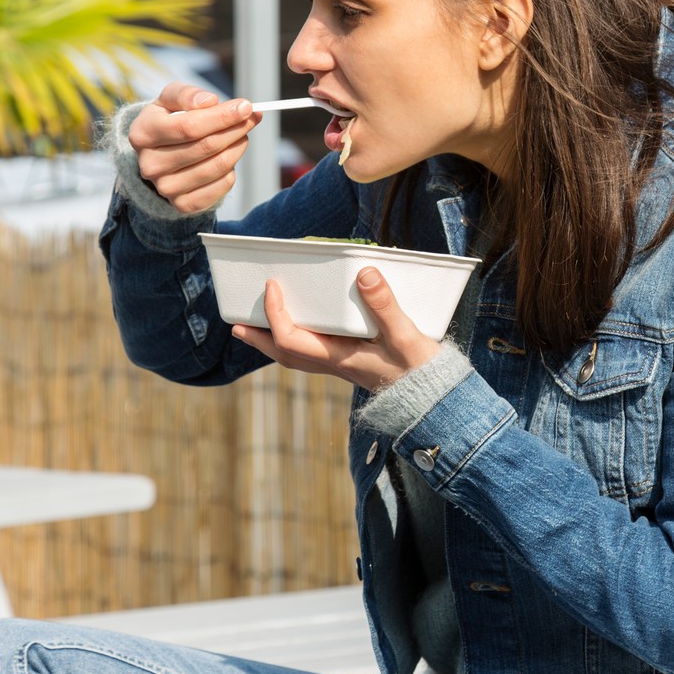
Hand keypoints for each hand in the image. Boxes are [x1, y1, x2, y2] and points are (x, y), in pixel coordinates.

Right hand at [130, 82, 259, 213]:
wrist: (159, 154)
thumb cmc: (169, 121)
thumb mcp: (170, 99)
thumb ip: (187, 95)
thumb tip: (209, 101)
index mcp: (142, 134)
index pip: (189, 126)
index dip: (221, 116)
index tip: (245, 106)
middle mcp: (150, 165)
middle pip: (206, 146)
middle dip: (235, 129)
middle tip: (252, 117)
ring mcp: (166, 188)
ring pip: (218, 166)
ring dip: (237, 146)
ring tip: (241, 134)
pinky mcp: (183, 204)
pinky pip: (222, 185)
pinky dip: (232, 169)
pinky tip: (228, 156)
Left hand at [231, 268, 442, 391]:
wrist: (436, 400)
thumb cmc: (421, 371)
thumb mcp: (406, 336)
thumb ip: (385, 305)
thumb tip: (364, 273)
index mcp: (340, 359)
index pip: (292, 340)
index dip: (276, 314)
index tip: (272, 286)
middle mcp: (335, 365)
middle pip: (285, 355)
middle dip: (259, 339)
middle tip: (237, 324)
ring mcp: (342, 367)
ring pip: (296, 356)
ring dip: (274, 342)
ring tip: (258, 327)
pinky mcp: (352, 364)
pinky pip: (313, 354)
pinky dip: (297, 341)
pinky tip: (302, 328)